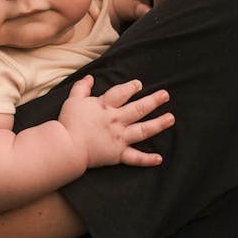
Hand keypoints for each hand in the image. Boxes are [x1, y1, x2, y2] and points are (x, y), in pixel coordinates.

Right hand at [58, 75, 173, 167]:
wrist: (66, 147)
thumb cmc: (68, 123)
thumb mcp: (73, 100)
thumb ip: (82, 87)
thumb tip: (89, 77)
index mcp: (105, 106)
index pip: (122, 93)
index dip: (131, 87)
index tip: (139, 85)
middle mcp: (116, 120)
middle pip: (139, 108)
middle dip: (153, 101)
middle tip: (165, 95)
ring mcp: (119, 138)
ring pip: (143, 130)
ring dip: (158, 124)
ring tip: (170, 118)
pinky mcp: (117, 154)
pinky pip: (135, 158)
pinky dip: (147, 159)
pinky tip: (159, 158)